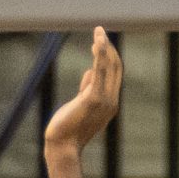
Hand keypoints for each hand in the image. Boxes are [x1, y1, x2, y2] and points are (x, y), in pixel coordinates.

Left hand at [43, 29, 123, 156]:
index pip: (115, 73)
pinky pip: (100, 71)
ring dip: (104, 46)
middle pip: (115, 67)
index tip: (99, 41)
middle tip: (98, 32)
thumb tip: (89, 72)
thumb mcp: (81, 105)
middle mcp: (112, 101)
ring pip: (109, 66)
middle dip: (108, 47)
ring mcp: (104, 100)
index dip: (109, 55)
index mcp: (110, 103)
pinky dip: (100, 55)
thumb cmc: (68, 127)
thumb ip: (87, 89)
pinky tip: (97, 42)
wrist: (62, 146)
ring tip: (98, 31)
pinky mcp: (93, 98)